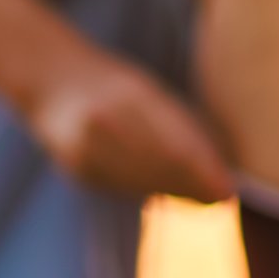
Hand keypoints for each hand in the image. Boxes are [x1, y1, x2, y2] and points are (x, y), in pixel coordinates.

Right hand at [24, 49, 234, 202]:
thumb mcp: (146, 90)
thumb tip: (216, 168)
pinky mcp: (77, 170)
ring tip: (201, 196)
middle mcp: (107, 124)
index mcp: (131, 96)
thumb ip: (176, 124)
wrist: (50, 81)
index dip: (205, 173)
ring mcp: (88, 149)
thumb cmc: (113, 83)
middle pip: (162, 169)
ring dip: (174, 191)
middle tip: (221, 197)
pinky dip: (147, 189)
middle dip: (195, 186)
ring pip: (143, 183)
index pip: (177, 145)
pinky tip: (163, 189)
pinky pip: (121, 186)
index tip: (227, 190)